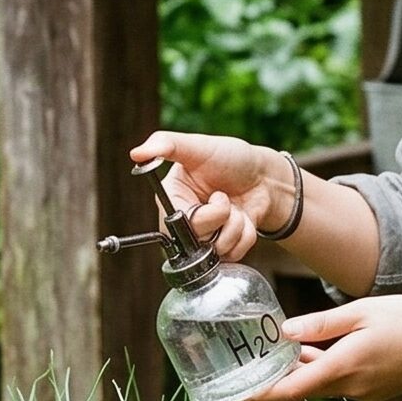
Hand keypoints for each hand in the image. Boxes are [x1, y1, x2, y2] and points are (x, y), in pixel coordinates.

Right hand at [129, 130, 290, 263]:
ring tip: (236, 206)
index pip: (176, 223)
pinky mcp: (224, 248)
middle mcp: (185, 220)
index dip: (201, 215)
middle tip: (226, 197)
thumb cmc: (231, 158)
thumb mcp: (199, 146)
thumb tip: (136, 154)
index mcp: (172, 198)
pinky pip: (235, 255)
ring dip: (236, 226)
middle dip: (222, 218)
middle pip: (196, 240)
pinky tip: (245, 218)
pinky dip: (246, 236)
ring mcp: (205, 237)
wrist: (265, 176)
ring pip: (218, 250)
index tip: (217, 197)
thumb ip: (167, 144)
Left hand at [239, 296, 401, 400]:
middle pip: (303, 388)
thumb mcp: (362, 312)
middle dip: (277, 379)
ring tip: (278, 353)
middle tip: (249, 367)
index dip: (263, 393)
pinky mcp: (375, 388)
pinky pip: (339, 381)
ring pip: (321, 383)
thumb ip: (322, 324)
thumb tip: (285, 332)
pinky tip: (314, 351)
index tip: (238, 395)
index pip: (293, 389)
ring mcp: (364, 390)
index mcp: (344, 367)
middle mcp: (351, 386)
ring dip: (300, 372)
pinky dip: (322, 369)